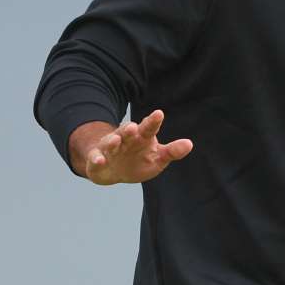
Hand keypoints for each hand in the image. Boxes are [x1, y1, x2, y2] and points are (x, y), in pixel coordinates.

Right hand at [73, 110, 192, 185]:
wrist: (113, 170)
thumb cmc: (138, 160)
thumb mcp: (158, 158)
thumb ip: (172, 152)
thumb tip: (189, 144)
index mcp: (142, 137)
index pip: (148, 128)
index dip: (153, 121)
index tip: (159, 114)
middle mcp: (125, 139)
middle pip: (127, 132)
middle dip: (129, 129)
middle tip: (133, 127)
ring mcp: (110, 149)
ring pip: (110, 143)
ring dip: (112, 141)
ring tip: (115, 140)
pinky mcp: (97, 160)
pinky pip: (95, 159)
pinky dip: (96, 159)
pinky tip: (100, 160)